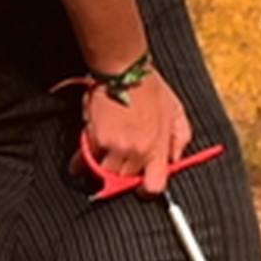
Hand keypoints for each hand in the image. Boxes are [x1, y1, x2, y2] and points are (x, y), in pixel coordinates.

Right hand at [80, 71, 191, 194]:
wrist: (125, 71)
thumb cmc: (150, 89)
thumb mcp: (177, 113)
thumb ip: (180, 139)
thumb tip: (175, 159)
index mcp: (157, 148)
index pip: (154, 185)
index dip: (147, 189)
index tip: (142, 186)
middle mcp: (136, 151)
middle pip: (126, 181)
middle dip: (124, 176)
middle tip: (120, 167)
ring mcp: (115, 146)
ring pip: (105, 172)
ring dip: (102, 170)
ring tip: (100, 165)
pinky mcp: (96, 138)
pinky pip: (87, 158)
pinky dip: (83, 160)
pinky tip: (81, 161)